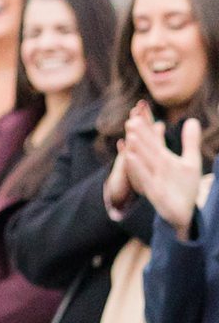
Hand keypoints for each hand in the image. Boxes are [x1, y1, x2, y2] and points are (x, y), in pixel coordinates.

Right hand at [123, 101, 205, 234]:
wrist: (183, 212)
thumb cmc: (184, 188)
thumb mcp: (191, 162)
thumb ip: (190, 142)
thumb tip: (192, 120)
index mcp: (162, 158)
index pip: (154, 139)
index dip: (149, 125)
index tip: (142, 110)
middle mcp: (155, 167)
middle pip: (147, 147)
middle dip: (140, 135)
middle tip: (132, 118)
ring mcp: (153, 179)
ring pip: (143, 161)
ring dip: (136, 149)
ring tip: (130, 135)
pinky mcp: (153, 192)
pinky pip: (144, 178)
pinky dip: (137, 168)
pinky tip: (130, 157)